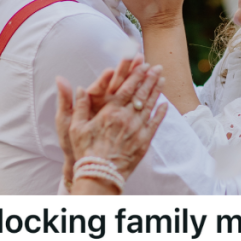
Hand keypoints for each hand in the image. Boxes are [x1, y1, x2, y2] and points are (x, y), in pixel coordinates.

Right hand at [69, 69, 167, 185]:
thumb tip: (79, 88)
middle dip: (150, 78)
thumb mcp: (75, 127)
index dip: (136, 75)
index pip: (127, 88)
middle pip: (141, 93)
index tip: (143, 65)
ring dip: (157, 91)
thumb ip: (79, 106)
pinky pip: (155, 124)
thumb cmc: (86, 151)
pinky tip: (165, 104)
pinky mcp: (144, 142)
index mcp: (110, 112)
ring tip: (163, 79)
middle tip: (157, 67)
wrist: (100, 175)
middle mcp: (126, 118)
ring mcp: (137, 130)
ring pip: (150, 106)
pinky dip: (160, 113)